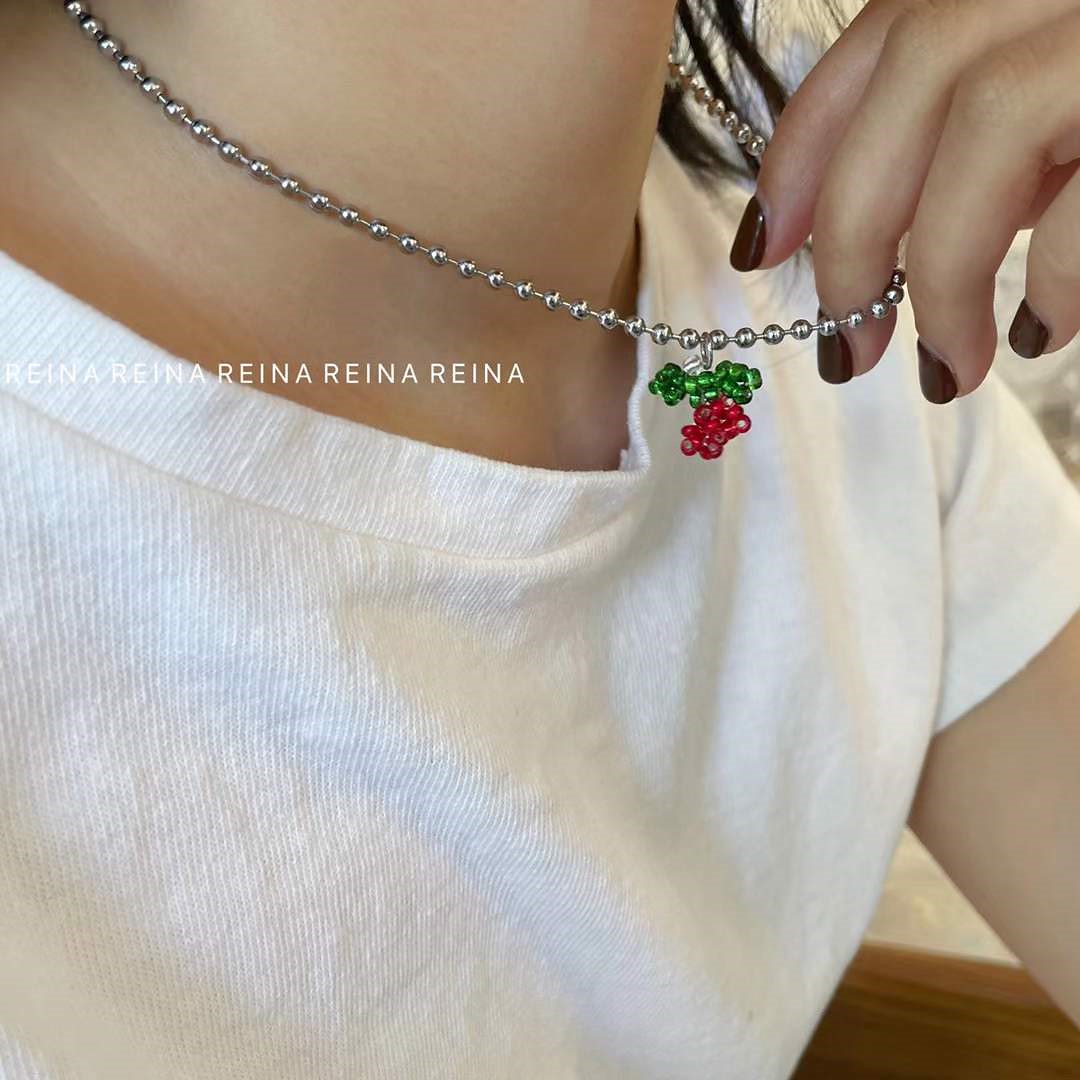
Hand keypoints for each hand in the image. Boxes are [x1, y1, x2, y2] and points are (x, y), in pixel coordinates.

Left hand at [729, 0, 1079, 402]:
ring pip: (988, 117)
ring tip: (946, 370)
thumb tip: (892, 231)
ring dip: (944, 274)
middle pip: (915, 70)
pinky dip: (1055, 275)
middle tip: (845, 351)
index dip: (801, 152)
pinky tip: (1041, 333)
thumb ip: (988, 143)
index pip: (882, 40)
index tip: (761, 252)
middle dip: (856, 231)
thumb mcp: (1066, 108)